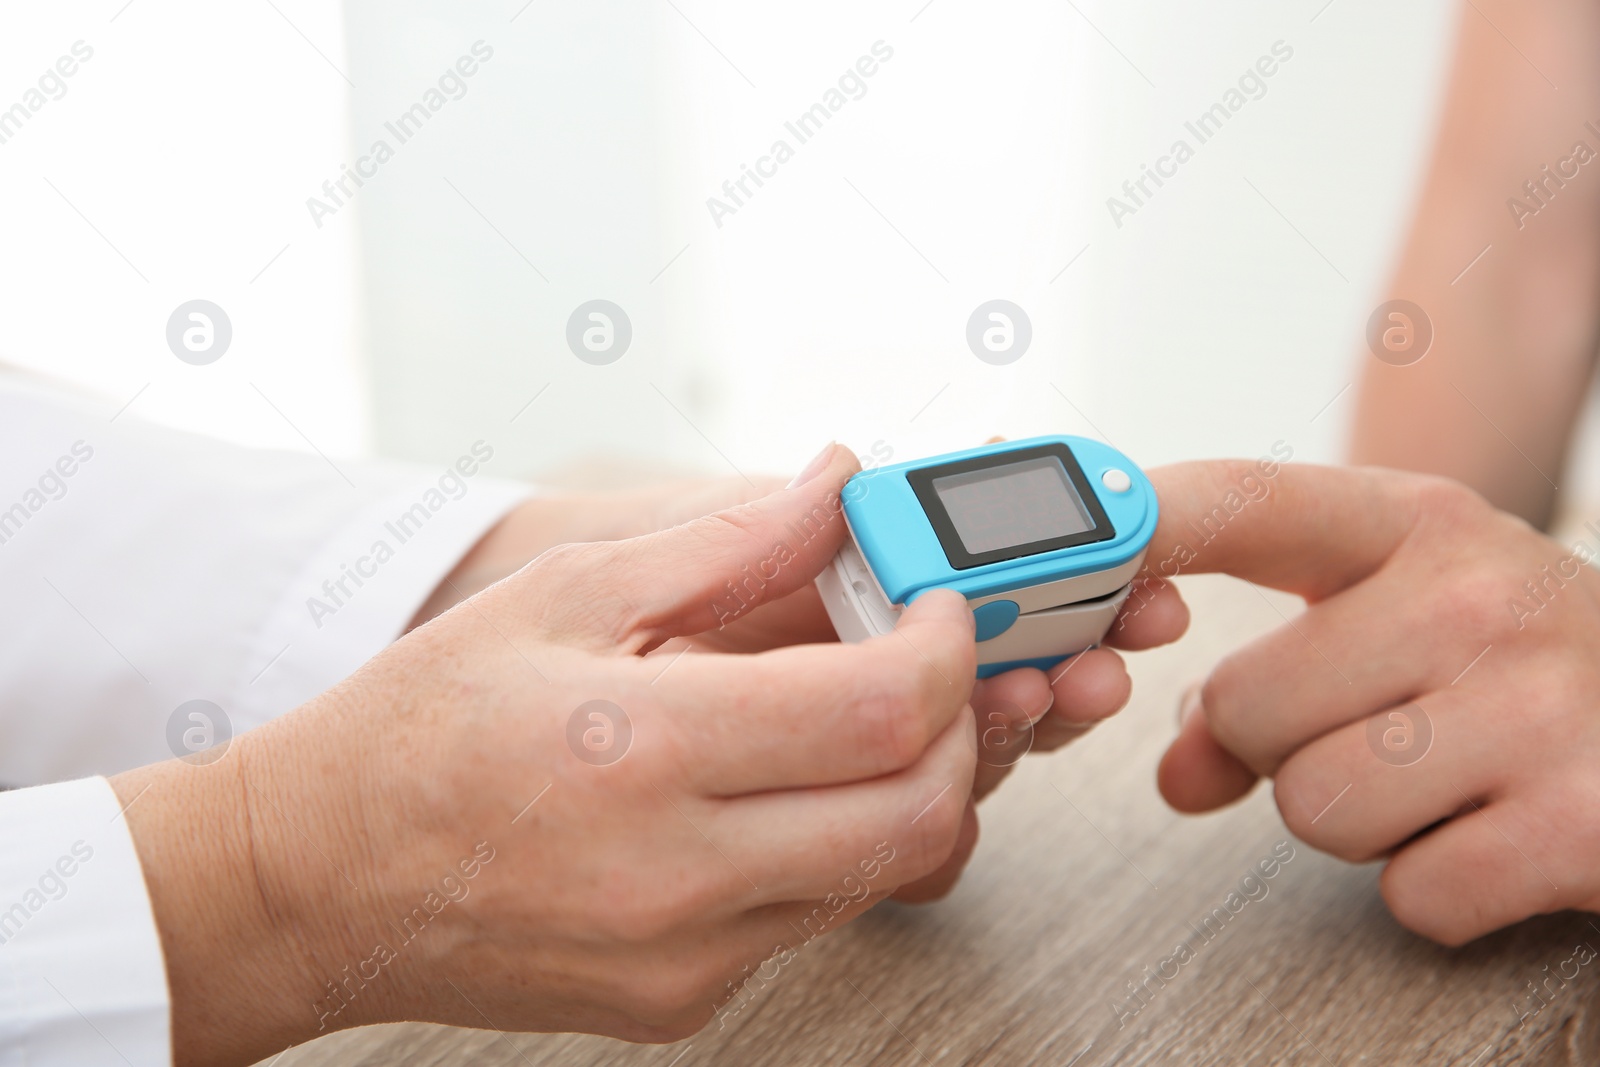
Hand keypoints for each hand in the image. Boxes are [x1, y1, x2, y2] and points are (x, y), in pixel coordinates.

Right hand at [112, 444, 979, 1064]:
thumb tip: (836, 486)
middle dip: (960, 728)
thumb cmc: (421, 725)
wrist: (316, 880)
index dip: (946, 647)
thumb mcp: (563, 595)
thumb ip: (724, 544)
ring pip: (881, 872)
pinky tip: (781, 792)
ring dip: (905, 787)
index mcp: (647, 749)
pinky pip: (810, 921)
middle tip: (933, 665)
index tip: (941, 607)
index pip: (879, 712)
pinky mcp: (680, 1003)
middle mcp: (678, 875)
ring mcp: (685, 957)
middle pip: (919, 812)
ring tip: (859, 718)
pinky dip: (833, 847)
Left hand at [1151, 460, 1599, 943]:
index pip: (1241, 503)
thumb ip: (1269, 675)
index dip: (1135, 527)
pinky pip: (1408, 892)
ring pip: (1310, 806)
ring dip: (1354, 819)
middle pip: (1242, 704)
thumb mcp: (1404, 621)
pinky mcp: (1583, 825)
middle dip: (1277, 743)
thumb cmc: (1516, 665)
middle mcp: (1478, 595)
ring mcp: (1540, 707)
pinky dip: (1434, 887)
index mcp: (1417, 522)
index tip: (1064, 552)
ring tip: (1438, 777)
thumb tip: (1177, 773)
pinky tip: (1493, 831)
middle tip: (1373, 728)